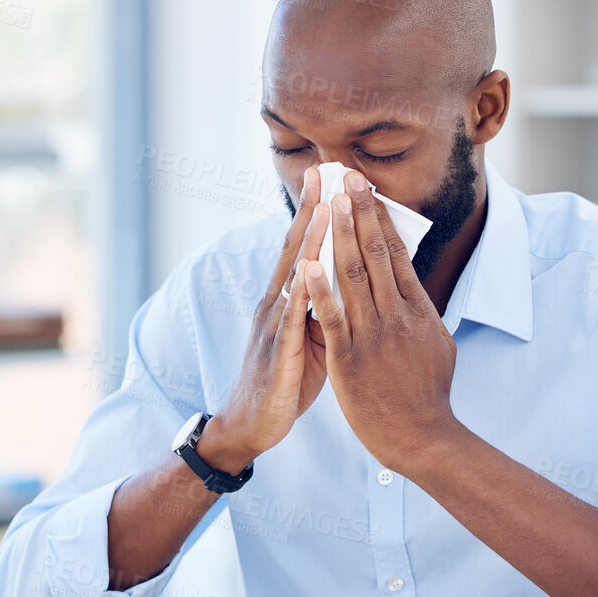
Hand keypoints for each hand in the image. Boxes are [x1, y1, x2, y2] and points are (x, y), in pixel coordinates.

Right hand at [209, 166, 331, 469]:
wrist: (252, 425)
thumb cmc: (284, 381)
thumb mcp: (308, 339)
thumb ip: (322, 310)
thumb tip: (346, 285)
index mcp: (285, 301)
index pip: (302, 248)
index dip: (314, 213)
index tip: (328, 178)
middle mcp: (276, 304)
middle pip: (294, 248)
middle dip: (310, 209)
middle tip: (323, 171)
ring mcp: (274, 325)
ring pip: (295, 274)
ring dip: (309, 240)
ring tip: (324, 207)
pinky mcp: (278, 351)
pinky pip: (292, 316)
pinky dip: (302, 290)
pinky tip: (310, 269)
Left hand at [302, 169, 462, 475]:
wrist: (422, 438)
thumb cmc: (429, 396)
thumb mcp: (439, 346)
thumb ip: (426, 316)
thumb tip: (421, 293)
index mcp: (418, 310)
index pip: (398, 254)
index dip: (381, 219)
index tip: (368, 190)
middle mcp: (397, 316)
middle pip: (377, 254)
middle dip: (361, 212)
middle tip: (348, 177)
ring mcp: (373, 336)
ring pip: (355, 276)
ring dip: (341, 235)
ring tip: (330, 202)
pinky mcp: (349, 359)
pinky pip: (332, 318)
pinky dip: (320, 289)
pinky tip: (308, 263)